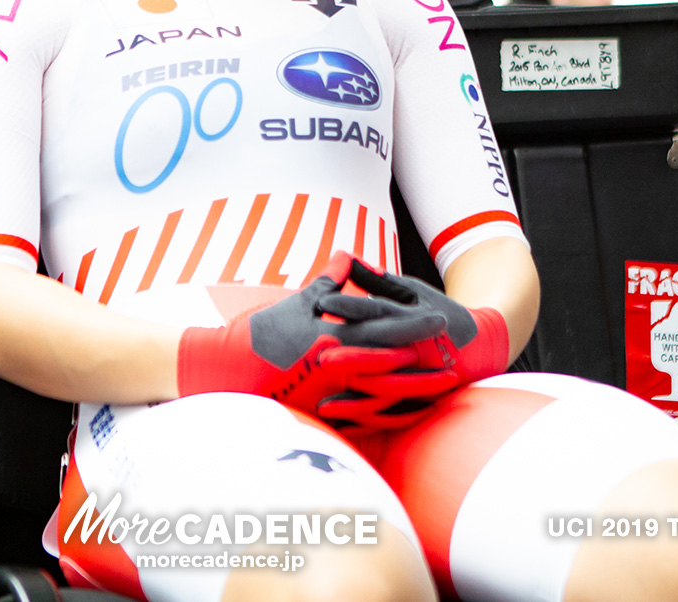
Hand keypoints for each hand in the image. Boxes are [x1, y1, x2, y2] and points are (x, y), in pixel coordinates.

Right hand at [176, 252, 445, 411]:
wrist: (223, 370)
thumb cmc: (257, 333)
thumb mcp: (294, 302)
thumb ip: (327, 284)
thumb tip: (347, 258)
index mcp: (332, 337)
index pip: (383, 330)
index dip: (414, 326)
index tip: (441, 322)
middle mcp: (335, 368)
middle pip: (391, 369)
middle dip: (423, 367)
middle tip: (454, 366)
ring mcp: (327, 395)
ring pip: (380, 398)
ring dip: (411, 395)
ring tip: (438, 393)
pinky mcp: (318, 415)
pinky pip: (361, 419)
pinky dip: (384, 417)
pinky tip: (403, 418)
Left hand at [316, 259, 509, 432]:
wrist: (483, 345)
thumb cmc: (439, 312)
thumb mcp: (414, 291)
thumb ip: (381, 282)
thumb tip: (348, 260)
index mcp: (412, 319)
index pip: (378, 311)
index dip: (350, 307)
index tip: (321, 303)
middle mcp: (416, 350)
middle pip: (380, 354)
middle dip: (351, 357)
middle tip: (319, 359)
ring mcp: (419, 378)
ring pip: (386, 391)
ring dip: (356, 400)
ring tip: (324, 407)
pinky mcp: (420, 400)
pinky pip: (392, 415)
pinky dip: (368, 422)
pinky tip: (345, 428)